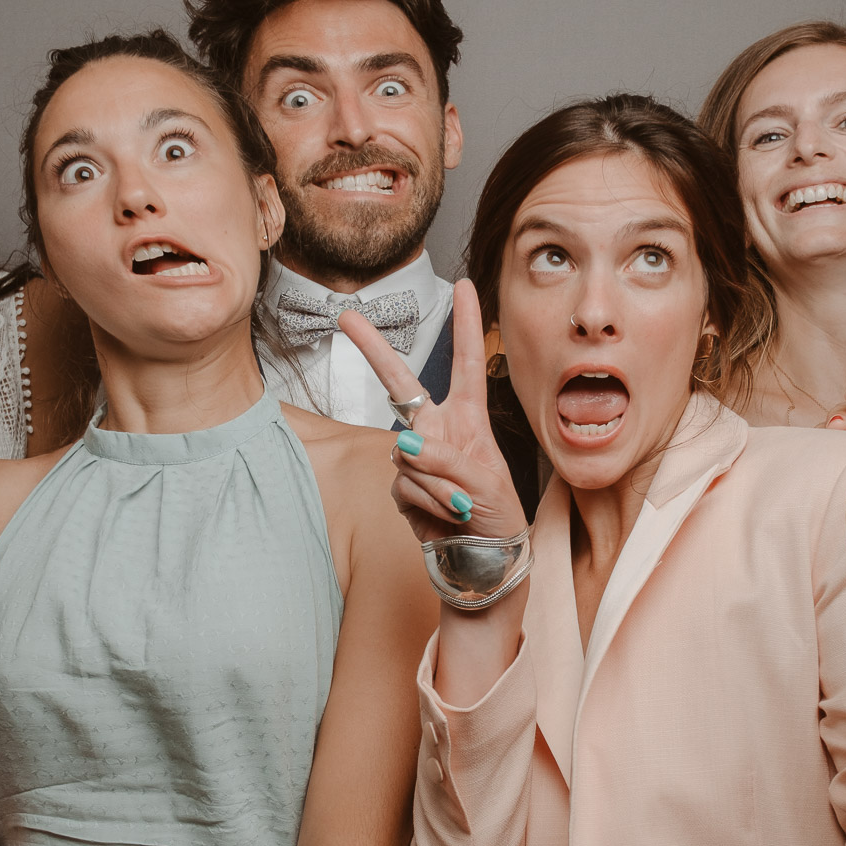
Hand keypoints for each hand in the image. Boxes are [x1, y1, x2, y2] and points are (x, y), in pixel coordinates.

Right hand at [339, 281, 527, 543]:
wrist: (486, 560)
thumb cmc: (499, 516)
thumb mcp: (486, 482)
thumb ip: (447, 460)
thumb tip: (404, 446)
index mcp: (469, 419)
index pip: (467, 363)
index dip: (466, 324)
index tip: (462, 285)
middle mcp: (438, 431)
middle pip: (400, 384)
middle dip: (373, 350)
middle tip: (347, 316)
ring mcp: (416, 459)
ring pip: (410, 457)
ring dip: (439, 485)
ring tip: (463, 506)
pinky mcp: (401, 489)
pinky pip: (406, 486)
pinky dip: (431, 503)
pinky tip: (448, 516)